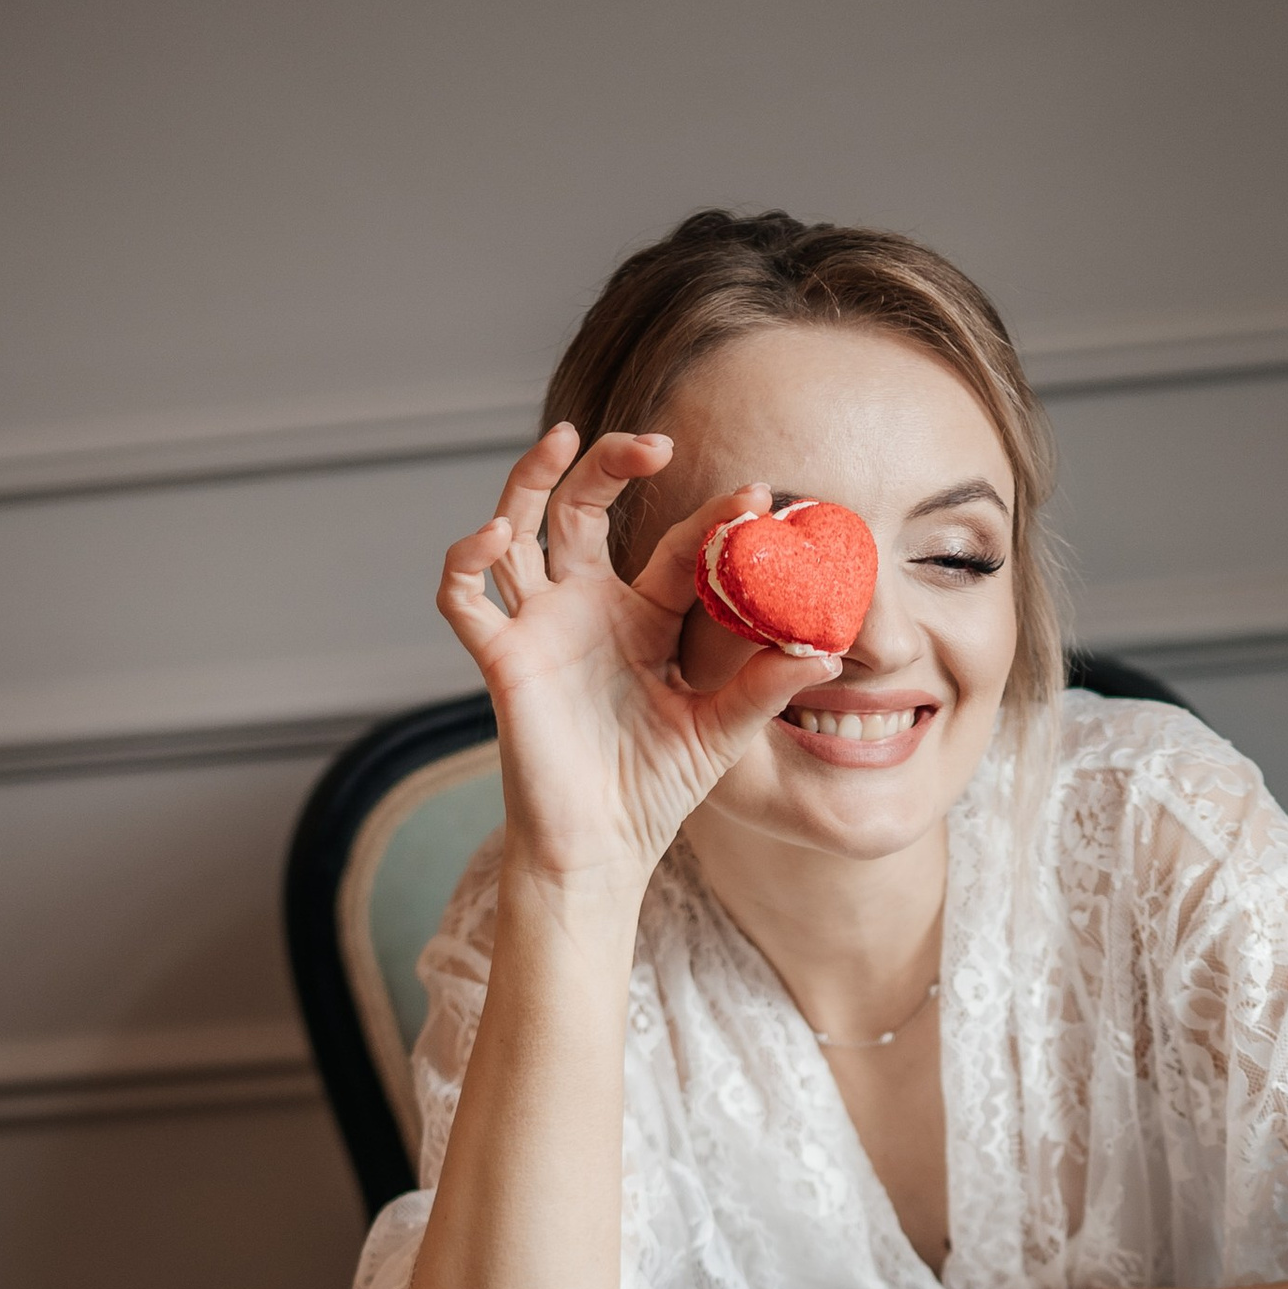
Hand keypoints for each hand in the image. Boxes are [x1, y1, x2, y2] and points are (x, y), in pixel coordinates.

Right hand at [437, 428, 843, 888]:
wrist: (602, 848)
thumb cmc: (655, 789)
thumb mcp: (721, 731)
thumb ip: (764, 686)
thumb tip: (825, 649)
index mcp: (641, 616)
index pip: (674, 546)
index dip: (711, 516)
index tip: (757, 494)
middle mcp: (585, 607)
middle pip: (582, 507)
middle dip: (610, 463)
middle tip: (653, 442)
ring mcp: (539, 627)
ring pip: (517, 529)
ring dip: (530, 478)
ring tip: (563, 439)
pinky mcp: (501, 659)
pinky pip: (462, 597)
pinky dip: (463, 559)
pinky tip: (492, 534)